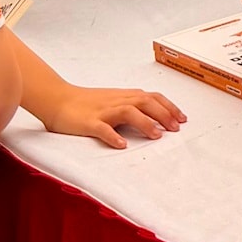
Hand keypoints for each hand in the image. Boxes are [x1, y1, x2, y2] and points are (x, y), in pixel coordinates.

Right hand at [35, 80, 186, 148]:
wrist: (58, 99)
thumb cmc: (87, 102)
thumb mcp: (114, 101)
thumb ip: (132, 106)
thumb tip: (155, 118)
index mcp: (124, 96)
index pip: (153, 97)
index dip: (169, 107)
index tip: (183, 119)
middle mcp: (117, 101)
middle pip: (145, 102)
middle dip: (164, 114)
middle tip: (176, 129)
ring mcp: (103, 111)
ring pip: (128, 111)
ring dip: (145, 123)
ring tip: (156, 136)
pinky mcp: (88, 122)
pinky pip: (102, 129)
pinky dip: (113, 136)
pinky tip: (122, 145)